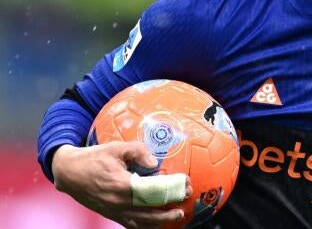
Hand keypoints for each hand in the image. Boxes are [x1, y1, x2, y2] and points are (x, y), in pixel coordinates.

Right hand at [51, 143, 190, 228]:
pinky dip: (146, 226)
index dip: (171, 189)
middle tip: (185, 201)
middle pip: (150, 211)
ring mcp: (114, 211)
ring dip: (161, 221)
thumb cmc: (93, 158)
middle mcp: (118, 202)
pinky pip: (131, 224)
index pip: (153, 191)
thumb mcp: (116, 148)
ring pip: (142, 222)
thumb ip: (138, 151)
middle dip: (170, 208)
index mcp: (121, 185)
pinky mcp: (110, 214)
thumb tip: (155, 162)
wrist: (69, 172)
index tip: (185, 184)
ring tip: (177, 216)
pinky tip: (157, 223)